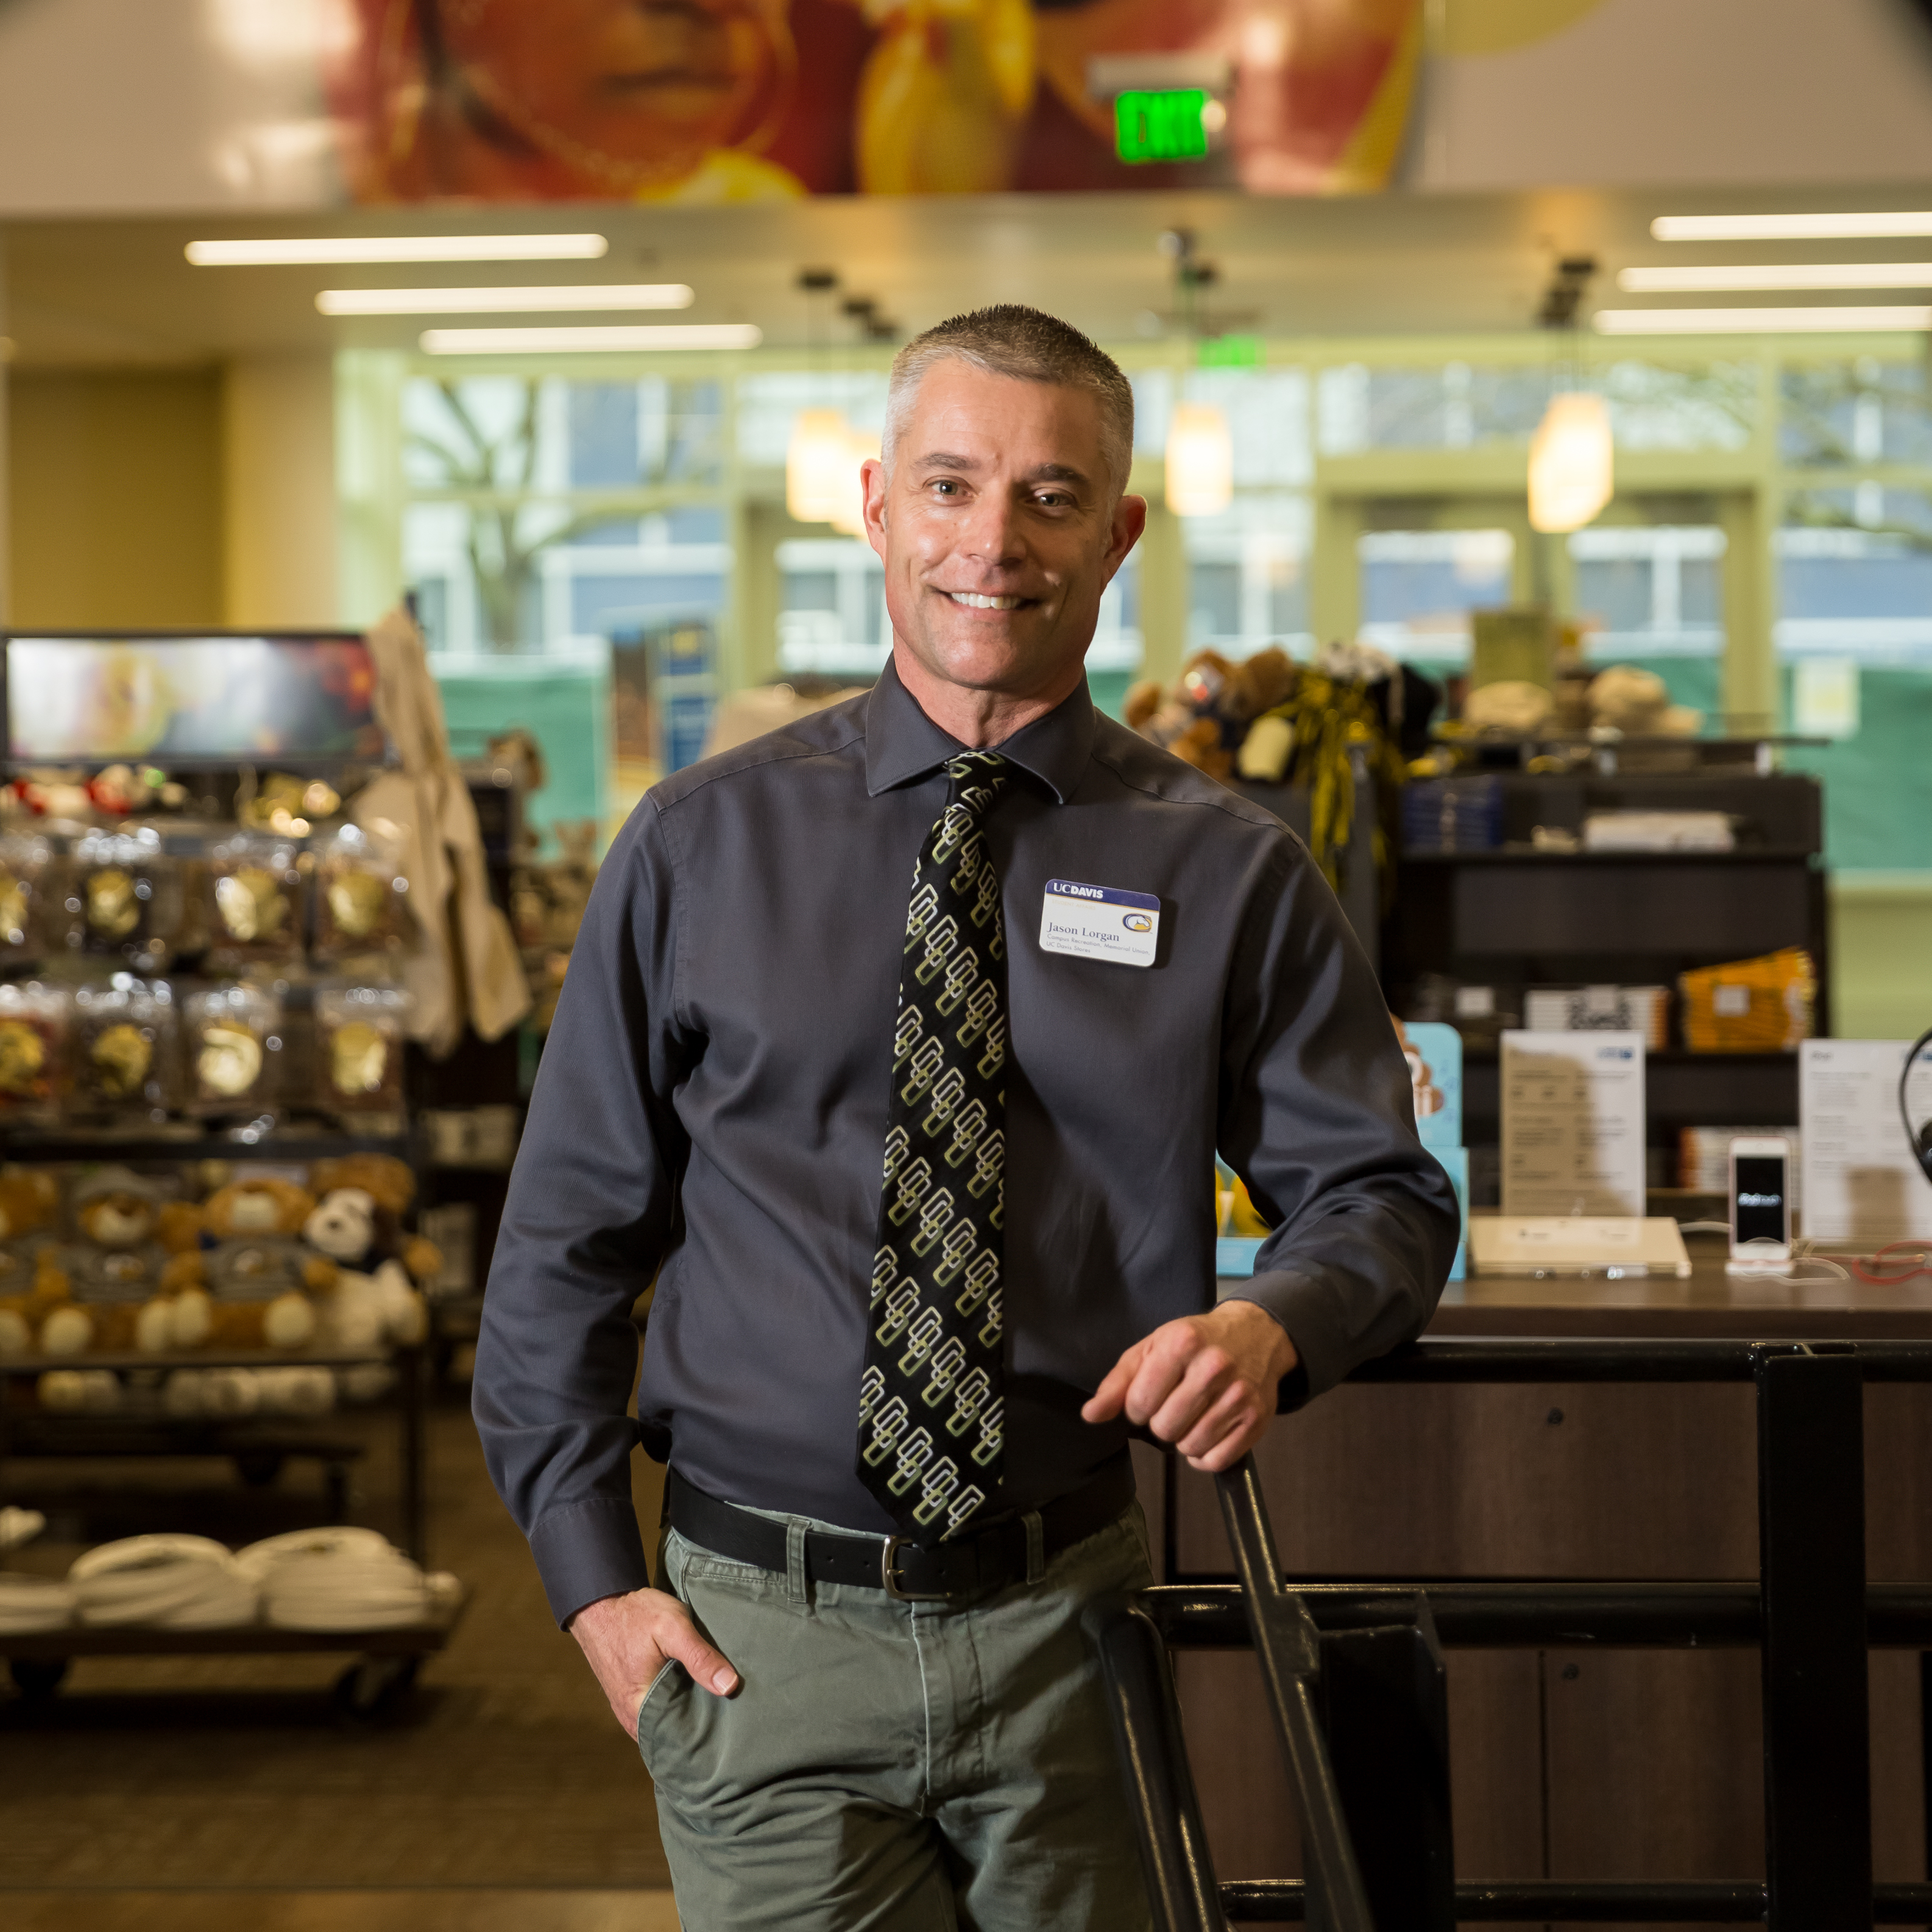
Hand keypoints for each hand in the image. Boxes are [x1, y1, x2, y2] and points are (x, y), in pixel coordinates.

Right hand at [568, 1585, 737, 1735]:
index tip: (735, 1725)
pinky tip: (695, 1693)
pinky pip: (658, 1713)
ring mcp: (629, 1712)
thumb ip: (699, 1656)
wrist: (599, 1604)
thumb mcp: (672, 1627)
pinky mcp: (630, 1700)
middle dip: (703, 1726)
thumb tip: (730, 1686)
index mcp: (642, 1710)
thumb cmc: (634, 1615)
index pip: (683, 1741)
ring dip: (689, 1715)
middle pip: (677, 1735)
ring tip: (719, 1704)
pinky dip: (676, 1705)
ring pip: (668, 1724)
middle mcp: (633, 1720)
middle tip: (733, 1714)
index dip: (710, 1734)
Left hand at [1081, 1301, 1297, 1472]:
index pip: (1139, 1403)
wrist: (1256, 1334)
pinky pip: (1217, 1461)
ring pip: (1190, 1447)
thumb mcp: (1151, 1348)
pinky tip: (1208, 1431)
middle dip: (1160, 1423)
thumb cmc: (1195, 1341)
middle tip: (1172, 1406)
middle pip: (1164, 1429)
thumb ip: (1118, 1382)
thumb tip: (1090, 1415)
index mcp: (1181, 1344)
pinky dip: (1206, 1455)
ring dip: (1183, 1439)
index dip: (1136, 1408)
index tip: (1147, 1398)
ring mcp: (1239, 1395)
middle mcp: (1214, 1367)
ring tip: (1192, 1416)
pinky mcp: (1257, 1419)